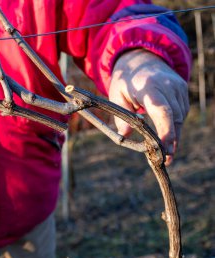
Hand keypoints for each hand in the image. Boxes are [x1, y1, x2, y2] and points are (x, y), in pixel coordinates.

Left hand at [109, 49, 188, 164]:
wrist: (141, 58)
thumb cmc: (125, 80)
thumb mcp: (115, 95)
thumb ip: (121, 115)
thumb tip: (125, 136)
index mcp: (147, 86)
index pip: (161, 110)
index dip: (165, 130)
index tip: (165, 149)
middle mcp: (166, 85)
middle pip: (174, 117)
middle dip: (171, 140)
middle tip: (165, 160)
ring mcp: (177, 86)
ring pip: (180, 116)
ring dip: (174, 135)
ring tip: (165, 154)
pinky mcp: (182, 89)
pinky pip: (181, 112)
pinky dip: (176, 126)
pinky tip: (167, 138)